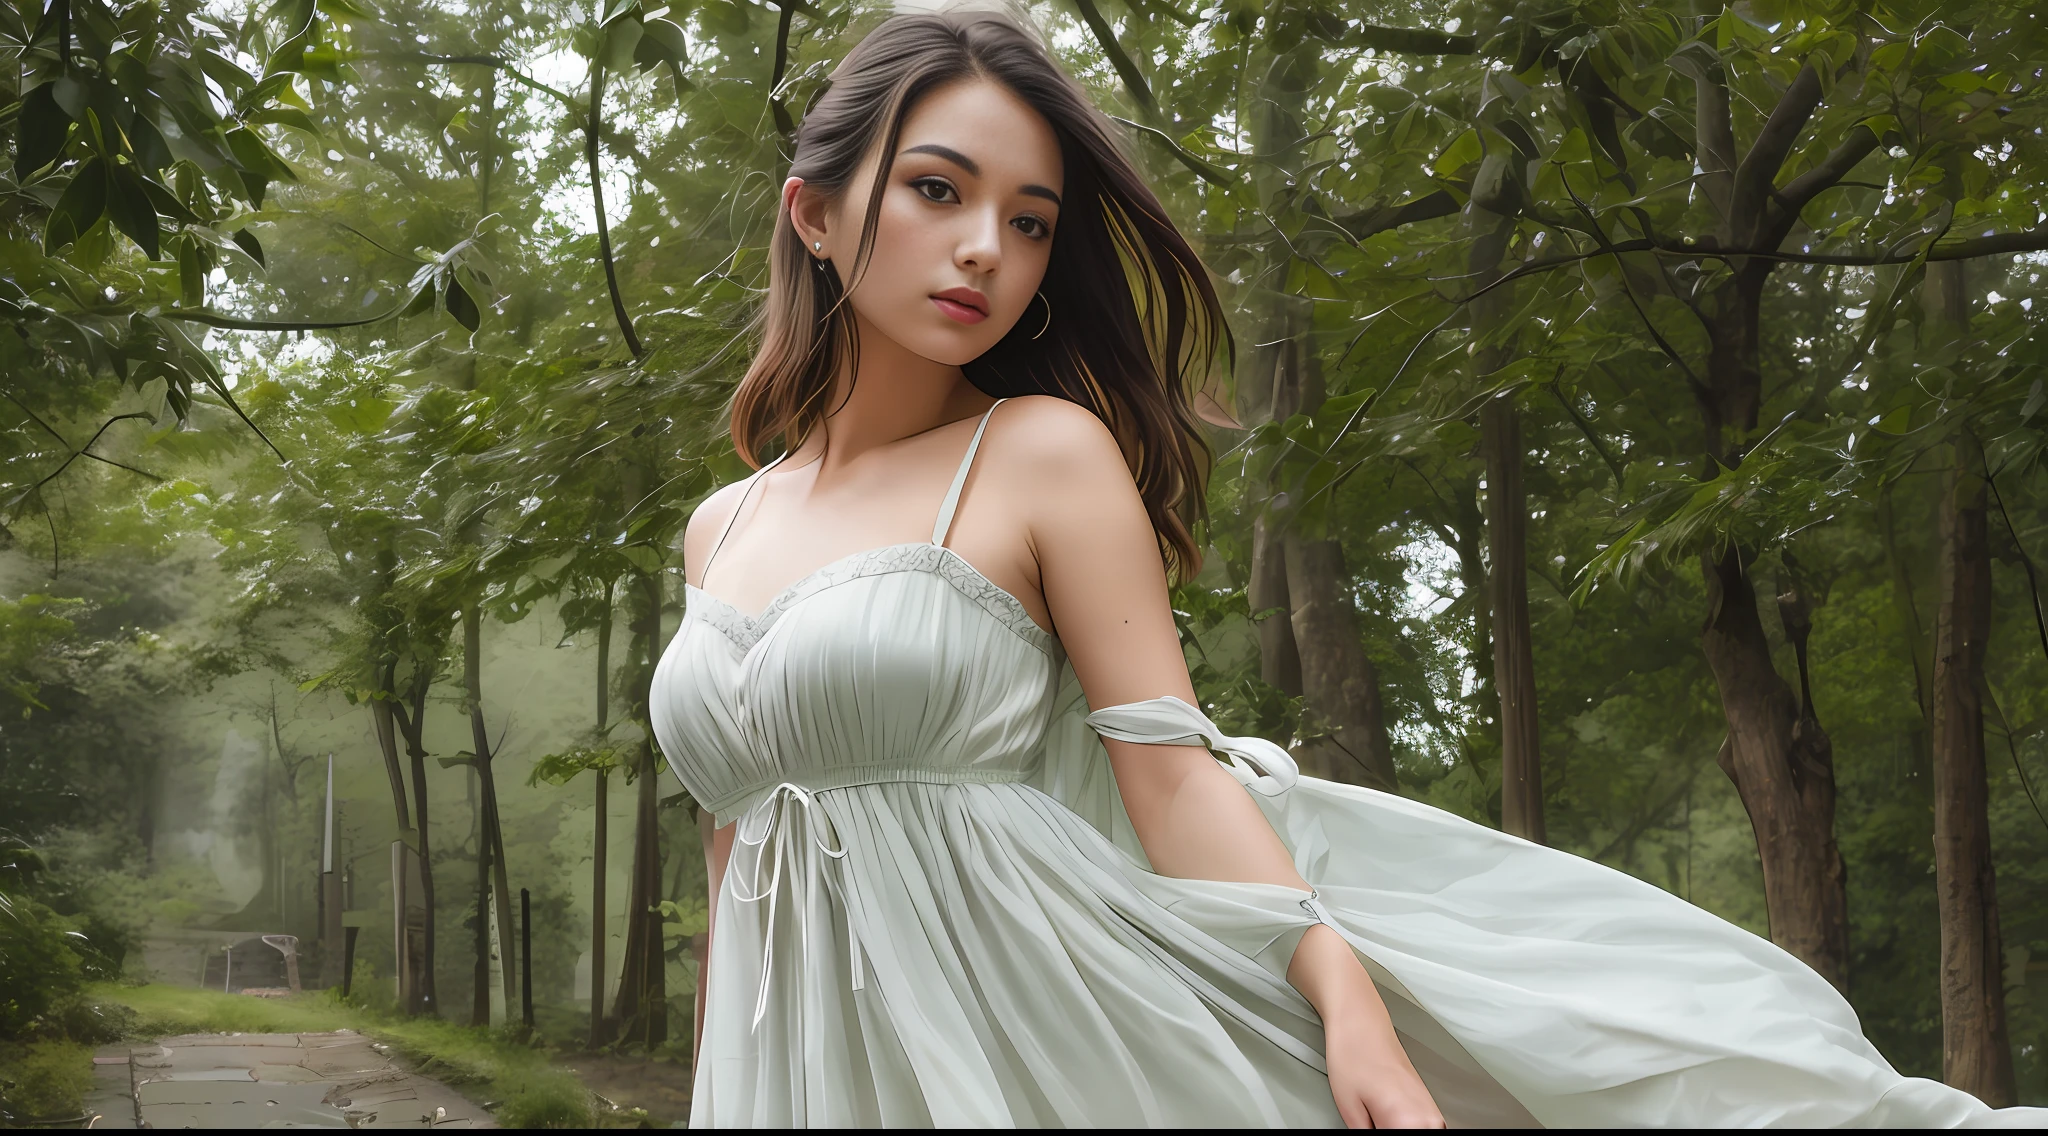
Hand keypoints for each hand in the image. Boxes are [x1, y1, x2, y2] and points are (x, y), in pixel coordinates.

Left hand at [1288, 924, 1444, 1128]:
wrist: (1362, 1022)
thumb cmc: (1353, 1057)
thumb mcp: (1351, 1112)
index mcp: (1410, 1125)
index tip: (1370, 1131)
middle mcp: (1430, 1121)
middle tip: (1368, 1126)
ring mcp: (1432, 1114)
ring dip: (1399, 1133)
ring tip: (1374, 1123)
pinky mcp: (1427, 1108)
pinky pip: (1423, 1132)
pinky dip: (1405, 1131)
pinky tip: (1384, 1125)